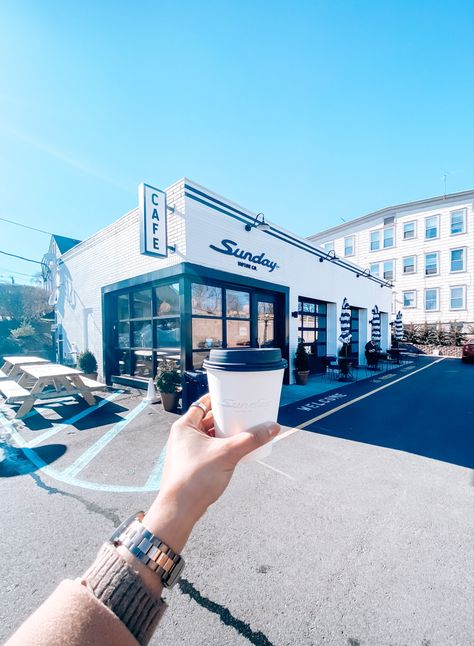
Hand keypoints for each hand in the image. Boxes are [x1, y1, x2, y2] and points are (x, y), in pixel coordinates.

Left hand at [142, 394, 279, 551]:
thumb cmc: (195, 478)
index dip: (219, 398)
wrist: (180, 510)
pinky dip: (221, 446)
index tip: (235, 396)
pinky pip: (209, 449)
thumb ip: (251, 440)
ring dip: (224, 433)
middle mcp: (183, 436)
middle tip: (244, 413)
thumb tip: (273, 427)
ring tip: (243, 430)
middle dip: (226, 417)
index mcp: (185, 426)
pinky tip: (235, 450)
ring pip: (209, 435)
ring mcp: (186, 451)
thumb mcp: (227, 454)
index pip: (203, 404)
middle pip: (207, 419)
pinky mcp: (192, 465)